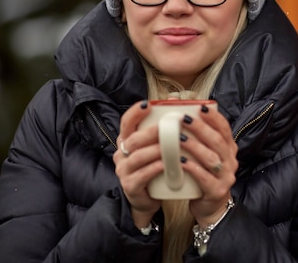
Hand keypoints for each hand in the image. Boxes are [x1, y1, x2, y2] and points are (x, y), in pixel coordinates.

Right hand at [113, 100, 162, 227]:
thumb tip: (175, 99)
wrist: (150, 198)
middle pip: (133, 139)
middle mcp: (122, 154)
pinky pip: (142, 175)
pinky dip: (156, 168)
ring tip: (172, 145)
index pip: (126, 122)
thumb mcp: (158, 145)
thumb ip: (164, 124)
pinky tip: (167, 164)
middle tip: (168, 126)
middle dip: (151, 131)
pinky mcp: (130, 186)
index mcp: (127, 140)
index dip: (135, 112)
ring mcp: (124, 171)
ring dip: (156, 150)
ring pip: (138, 157)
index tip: (148, 105)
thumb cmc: (156, 167)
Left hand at [180, 104, 237, 225]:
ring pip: (211, 158)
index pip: (225, 129)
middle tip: (184, 119)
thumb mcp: (206, 155)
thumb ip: (199, 137)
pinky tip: (180, 161)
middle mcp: (230, 161)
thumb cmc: (204, 176)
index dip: (214, 117)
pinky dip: (192, 168)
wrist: (210, 208)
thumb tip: (182, 112)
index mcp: (229, 149)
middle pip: (217, 141)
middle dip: (201, 128)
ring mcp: (225, 176)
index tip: (201, 108)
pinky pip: (204, 177)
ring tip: (179, 138)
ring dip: (195, 146)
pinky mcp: (216, 191)